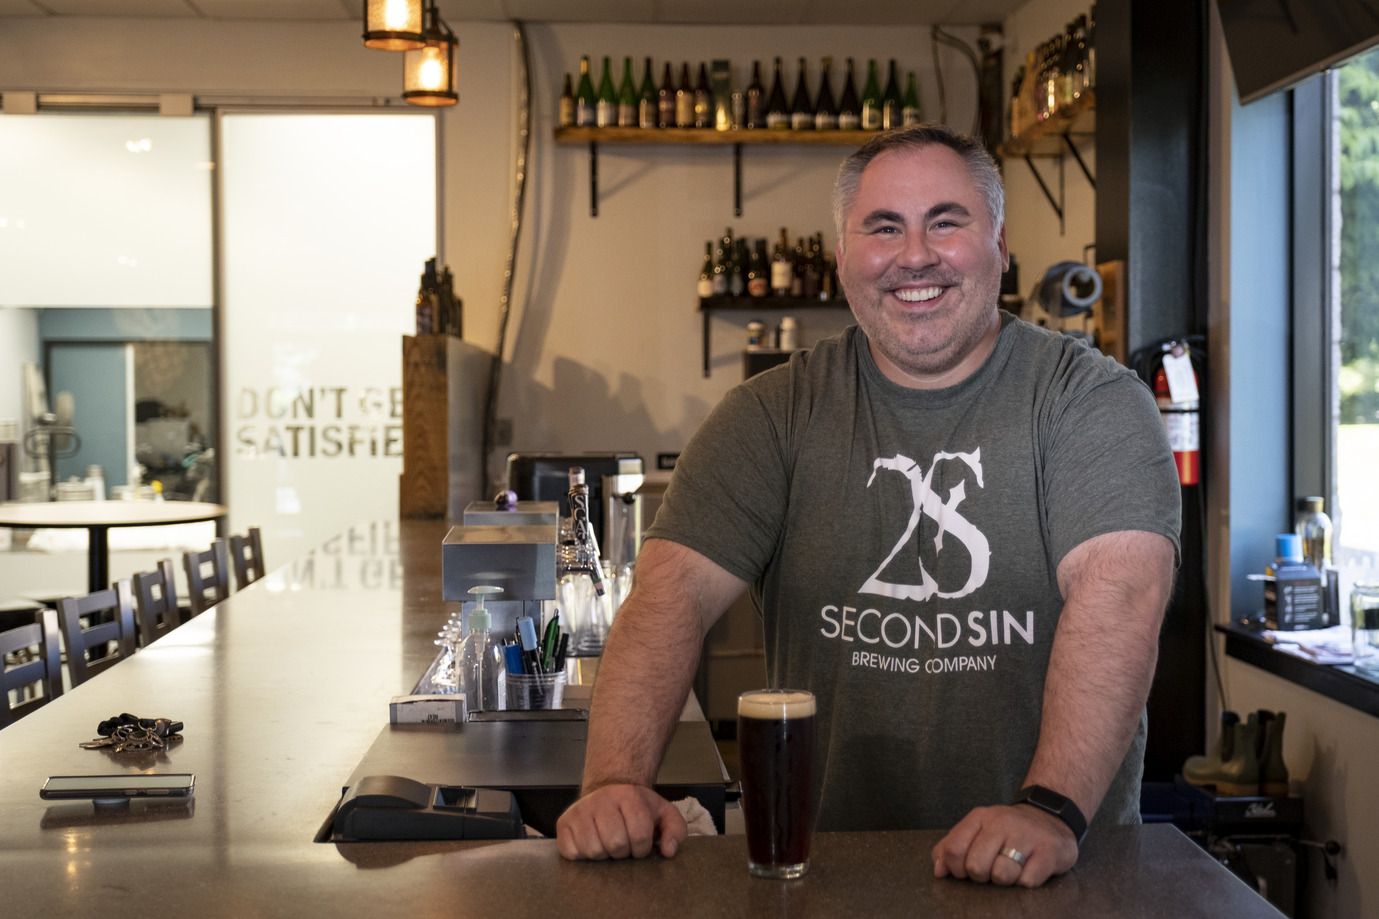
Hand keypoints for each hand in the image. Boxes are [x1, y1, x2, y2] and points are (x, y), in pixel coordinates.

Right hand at [556, 783, 687, 860]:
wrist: (609, 791)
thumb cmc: (636, 807)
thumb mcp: (663, 813)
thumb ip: (675, 830)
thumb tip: (668, 851)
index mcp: (628, 795)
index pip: (639, 835)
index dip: (643, 847)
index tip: (640, 843)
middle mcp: (601, 799)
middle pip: (615, 844)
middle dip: (624, 852)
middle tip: (623, 844)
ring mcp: (579, 811)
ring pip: (593, 850)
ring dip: (604, 855)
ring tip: (608, 845)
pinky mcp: (563, 823)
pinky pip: (572, 852)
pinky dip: (582, 856)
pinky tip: (591, 844)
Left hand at [931, 804, 1078, 887]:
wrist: (1050, 819)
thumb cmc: (1006, 831)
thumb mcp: (976, 831)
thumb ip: (951, 847)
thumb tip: (939, 871)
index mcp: (980, 817)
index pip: (953, 850)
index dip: (957, 869)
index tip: (966, 871)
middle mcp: (1002, 822)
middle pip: (976, 866)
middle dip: (982, 876)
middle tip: (992, 869)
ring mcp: (1027, 835)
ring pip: (1002, 875)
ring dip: (1005, 880)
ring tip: (1011, 869)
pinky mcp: (1049, 850)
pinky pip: (1027, 881)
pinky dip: (1026, 881)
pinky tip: (1029, 869)